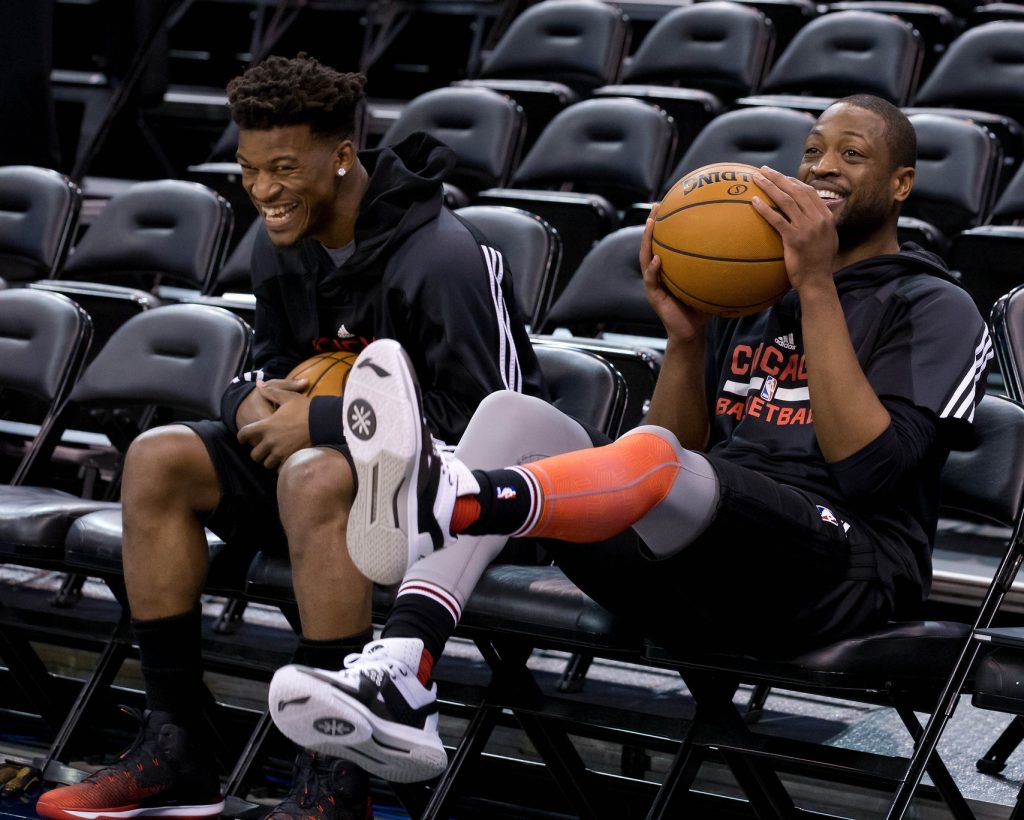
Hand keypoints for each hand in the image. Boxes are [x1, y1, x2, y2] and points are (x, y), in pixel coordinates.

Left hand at [237, 383, 311, 469]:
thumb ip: (271, 391)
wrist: (323, 421)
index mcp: (266, 426)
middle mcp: (270, 441)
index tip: (242, 439)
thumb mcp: (287, 397)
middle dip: (256, 453)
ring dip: (268, 460)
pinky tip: (284, 461)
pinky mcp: (291, 458)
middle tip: (261, 449)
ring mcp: (280, 451)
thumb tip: (259, 384)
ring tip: (273, 456)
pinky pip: (280, 468)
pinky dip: (280, 466)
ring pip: (266, 463)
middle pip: (254, 454)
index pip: (245, 433)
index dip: (241, 436)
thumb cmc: (305, 408)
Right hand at [641, 203, 708, 343]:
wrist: (691, 333)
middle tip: (656, 205)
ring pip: (645, 257)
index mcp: (671, 267)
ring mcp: (654, 283)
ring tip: (651, 225)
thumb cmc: (705, 308)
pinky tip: (657, 259)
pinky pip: (651, 280)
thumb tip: (747, 249)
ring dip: (646, 240)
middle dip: (652, 223)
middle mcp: (660, 271)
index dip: (668, 221)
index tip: (672, 200)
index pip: (668, 240)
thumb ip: (722, 268)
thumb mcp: (713, 284)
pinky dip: (652, 269)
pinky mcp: (654, 296)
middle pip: (652, 242)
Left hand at [750, 166, 837, 293]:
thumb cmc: (818, 262)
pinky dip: (765, 209)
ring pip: (786, 201)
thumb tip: (809, 212)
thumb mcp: (826, 238)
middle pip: (796, 191)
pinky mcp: (795, 239)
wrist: (817, 281)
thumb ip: (819, 222)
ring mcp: (807, 228)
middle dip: (778, 177)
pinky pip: (777, 220)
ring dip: (769, 187)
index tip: (779, 177)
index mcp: (826, 216)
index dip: (792, 181)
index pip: (808, 192)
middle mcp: (818, 219)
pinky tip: (754, 202)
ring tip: (756, 179)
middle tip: (764, 170)